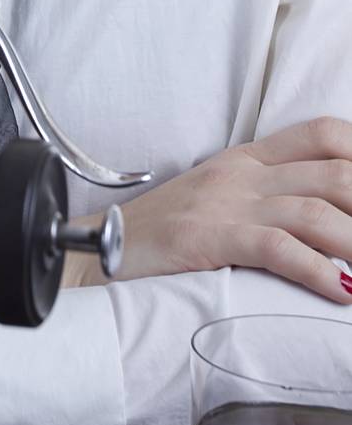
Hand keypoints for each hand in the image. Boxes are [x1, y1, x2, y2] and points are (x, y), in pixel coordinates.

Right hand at [67, 115, 351, 304]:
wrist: (97, 250)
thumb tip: (324, 216)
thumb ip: (263, 199)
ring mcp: (225, 203)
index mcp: (245, 159)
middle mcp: (241, 174)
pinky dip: (317, 269)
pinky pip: (276, 247)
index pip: (320, 134)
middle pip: (332, 173)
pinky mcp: (209, 237)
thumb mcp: (216, 202)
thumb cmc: (159, 236)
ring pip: (315, 211)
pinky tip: (341, 290)